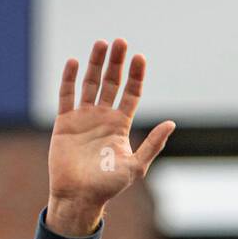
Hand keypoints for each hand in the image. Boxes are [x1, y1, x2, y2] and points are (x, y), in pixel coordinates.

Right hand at [46, 38, 174, 236]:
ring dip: (95, 64)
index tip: (140, 58)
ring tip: (101, 44)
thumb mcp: (136, 165)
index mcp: (121, 125)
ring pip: (90, 84)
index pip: (131, 94)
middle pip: (111, 83)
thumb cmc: (109, 185)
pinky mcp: (65, 122)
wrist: (80, 196)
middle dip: (116, 63)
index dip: (136, 76)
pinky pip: (66, 95)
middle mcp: (103, 118)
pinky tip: (75, 62)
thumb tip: (172, 123)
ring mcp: (83, 118)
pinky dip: (69, 79)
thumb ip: (153, 144)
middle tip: (120, 42)